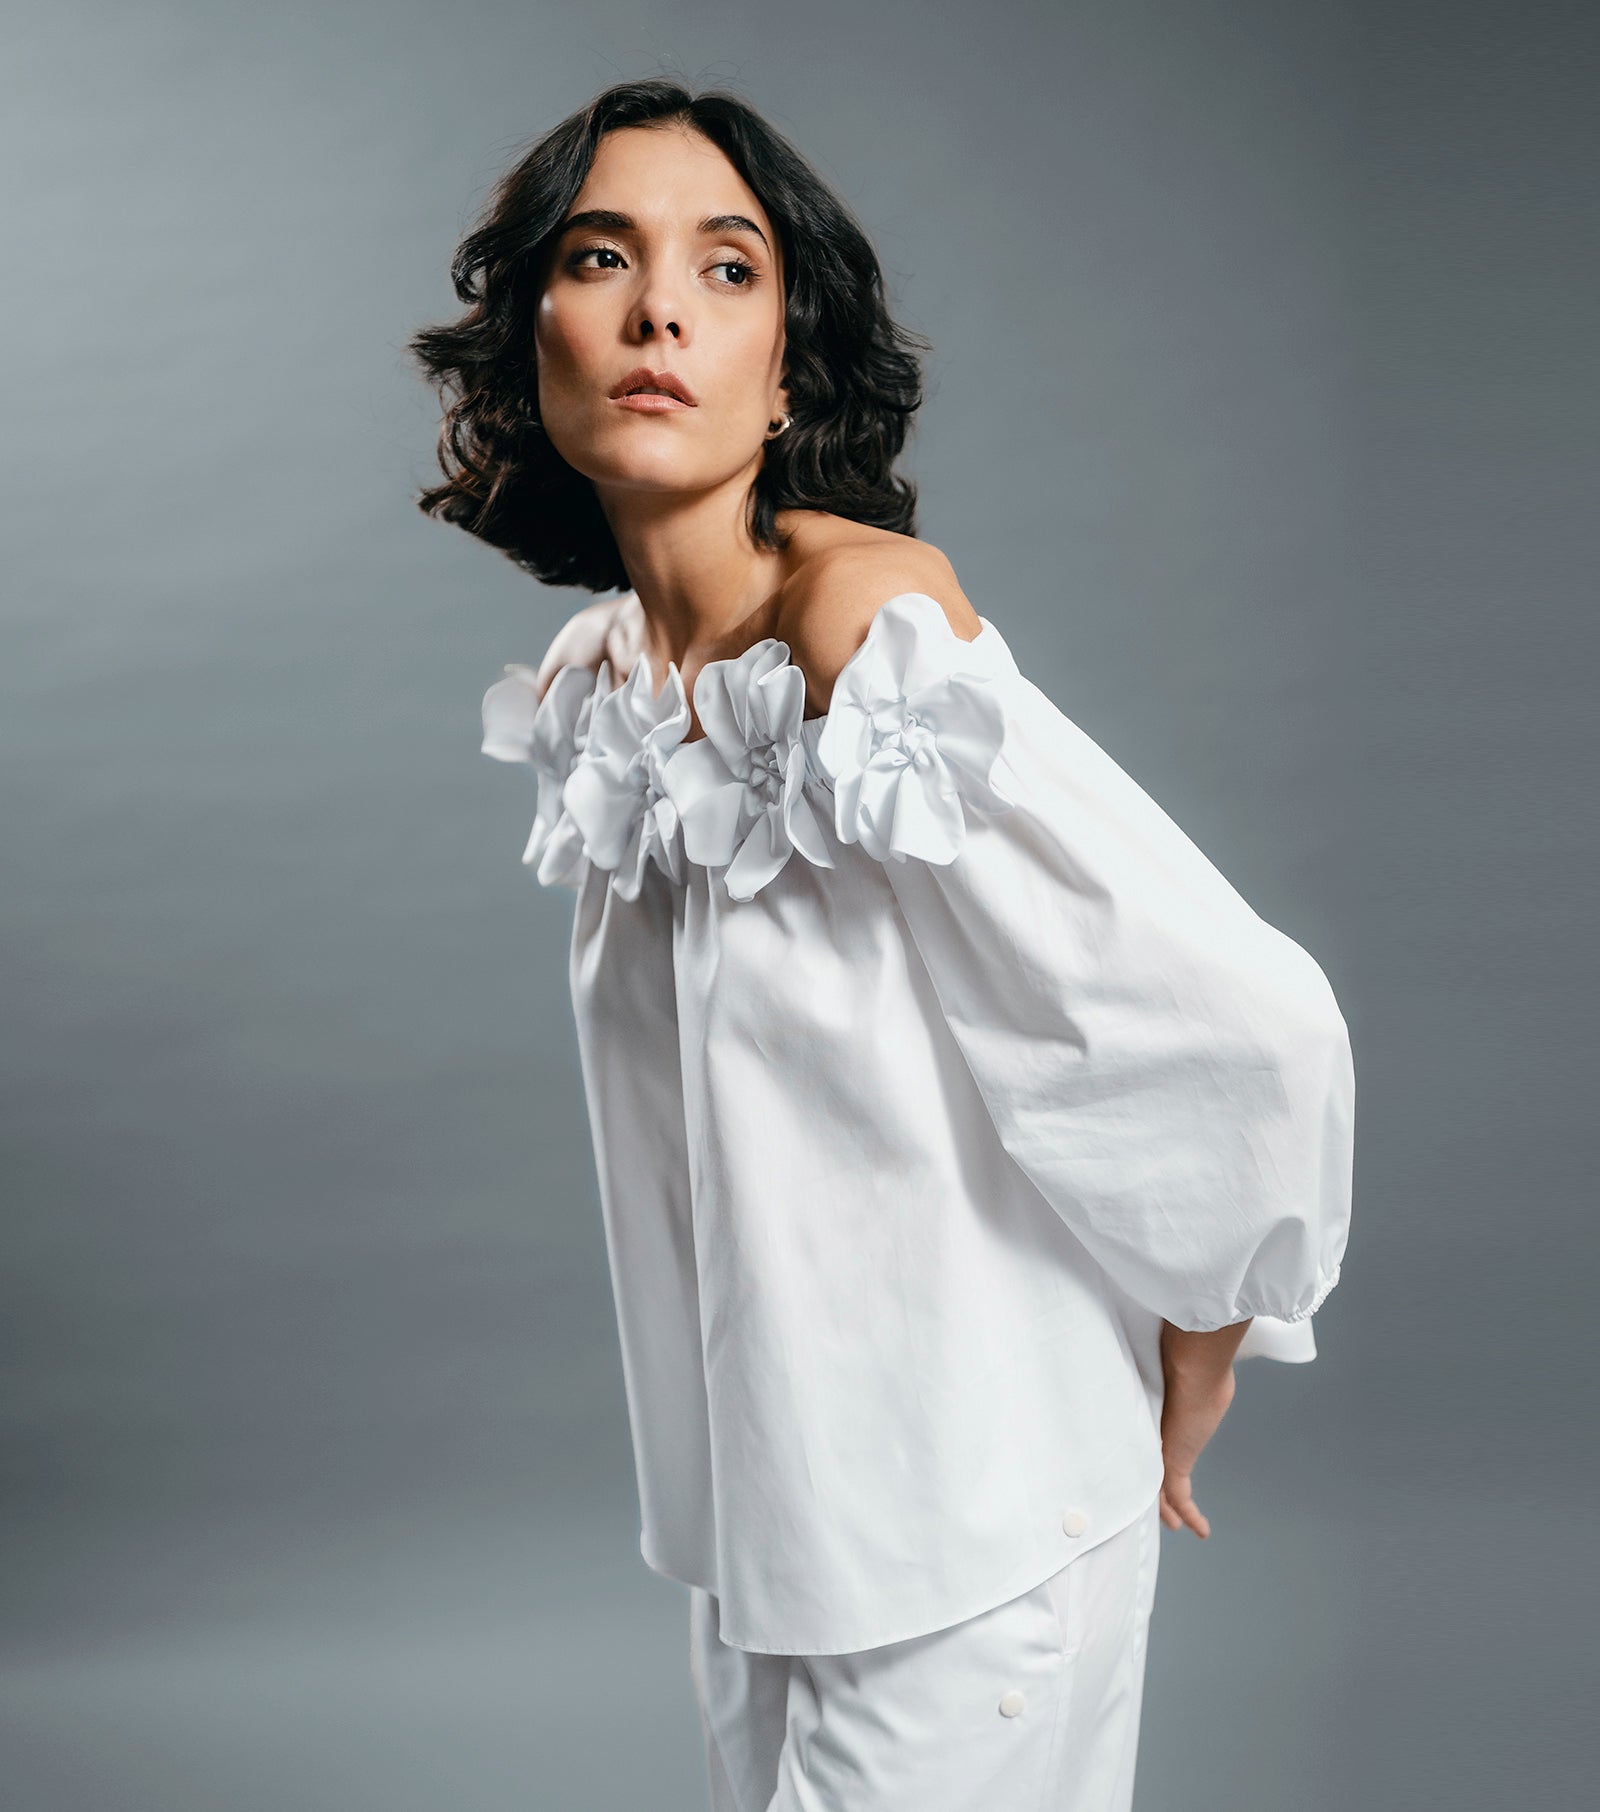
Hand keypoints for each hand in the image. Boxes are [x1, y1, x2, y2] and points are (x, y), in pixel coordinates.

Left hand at [1157, 1329, 1240, 1537]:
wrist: (1191, 1359)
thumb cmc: (1194, 1351)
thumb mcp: (1197, 1361)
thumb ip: (1194, 1358)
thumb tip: (1206, 1327)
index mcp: (1165, 1406)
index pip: (1156, 1433)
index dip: (1155, 1448)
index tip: (1160, 1456)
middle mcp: (1159, 1427)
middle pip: (1151, 1460)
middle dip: (1153, 1482)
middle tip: (1157, 1501)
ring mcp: (1161, 1445)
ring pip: (1159, 1483)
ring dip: (1166, 1505)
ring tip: (1172, 1522)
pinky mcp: (1171, 1460)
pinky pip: (1178, 1495)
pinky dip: (1188, 1515)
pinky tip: (1199, 1531)